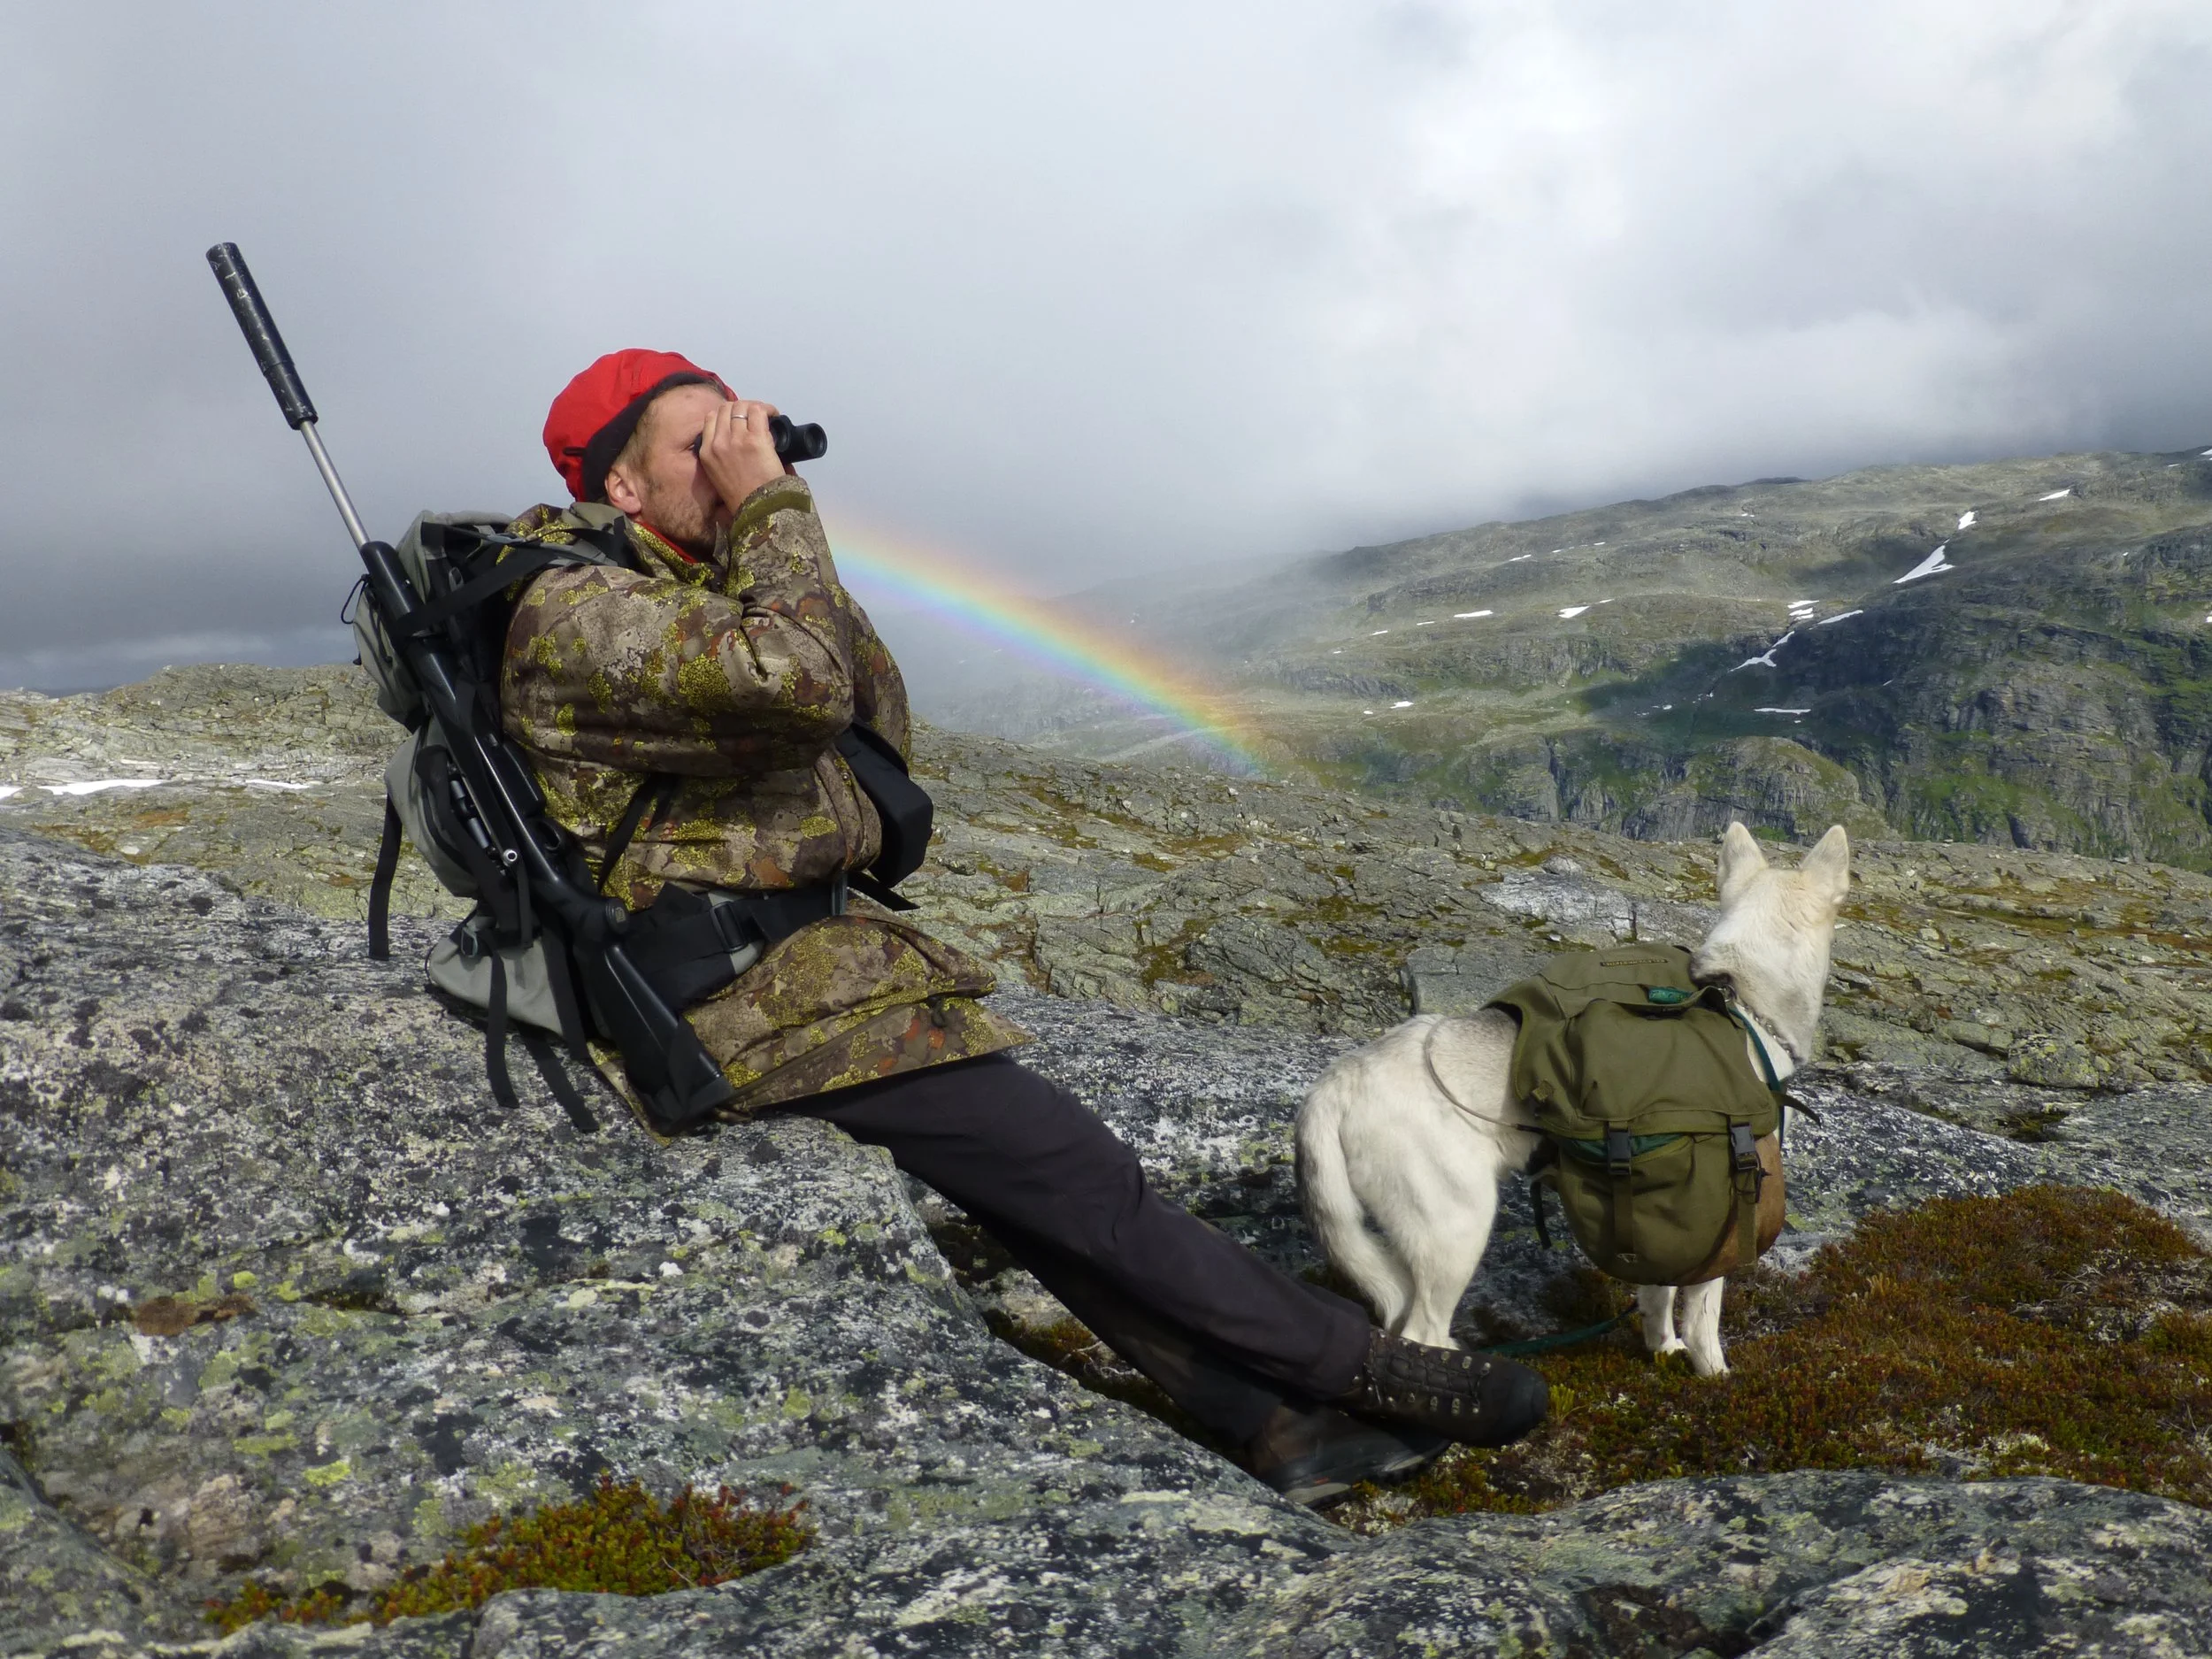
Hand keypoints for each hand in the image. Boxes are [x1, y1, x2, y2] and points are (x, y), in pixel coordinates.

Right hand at [692, 397, 784, 511]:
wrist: (759, 508)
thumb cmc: (742, 496)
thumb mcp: (717, 474)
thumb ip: (719, 454)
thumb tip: (734, 435)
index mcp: (706, 452)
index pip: (711, 418)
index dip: (725, 414)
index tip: (737, 418)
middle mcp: (718, 442)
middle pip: (726, 408)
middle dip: (740, 407)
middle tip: (753, 415)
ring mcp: (737, 439)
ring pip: (742, 406)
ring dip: (754, 407)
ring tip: (765, 415)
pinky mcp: (756, 439)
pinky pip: (759, 411)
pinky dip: (767, 409)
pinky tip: (773, 414)